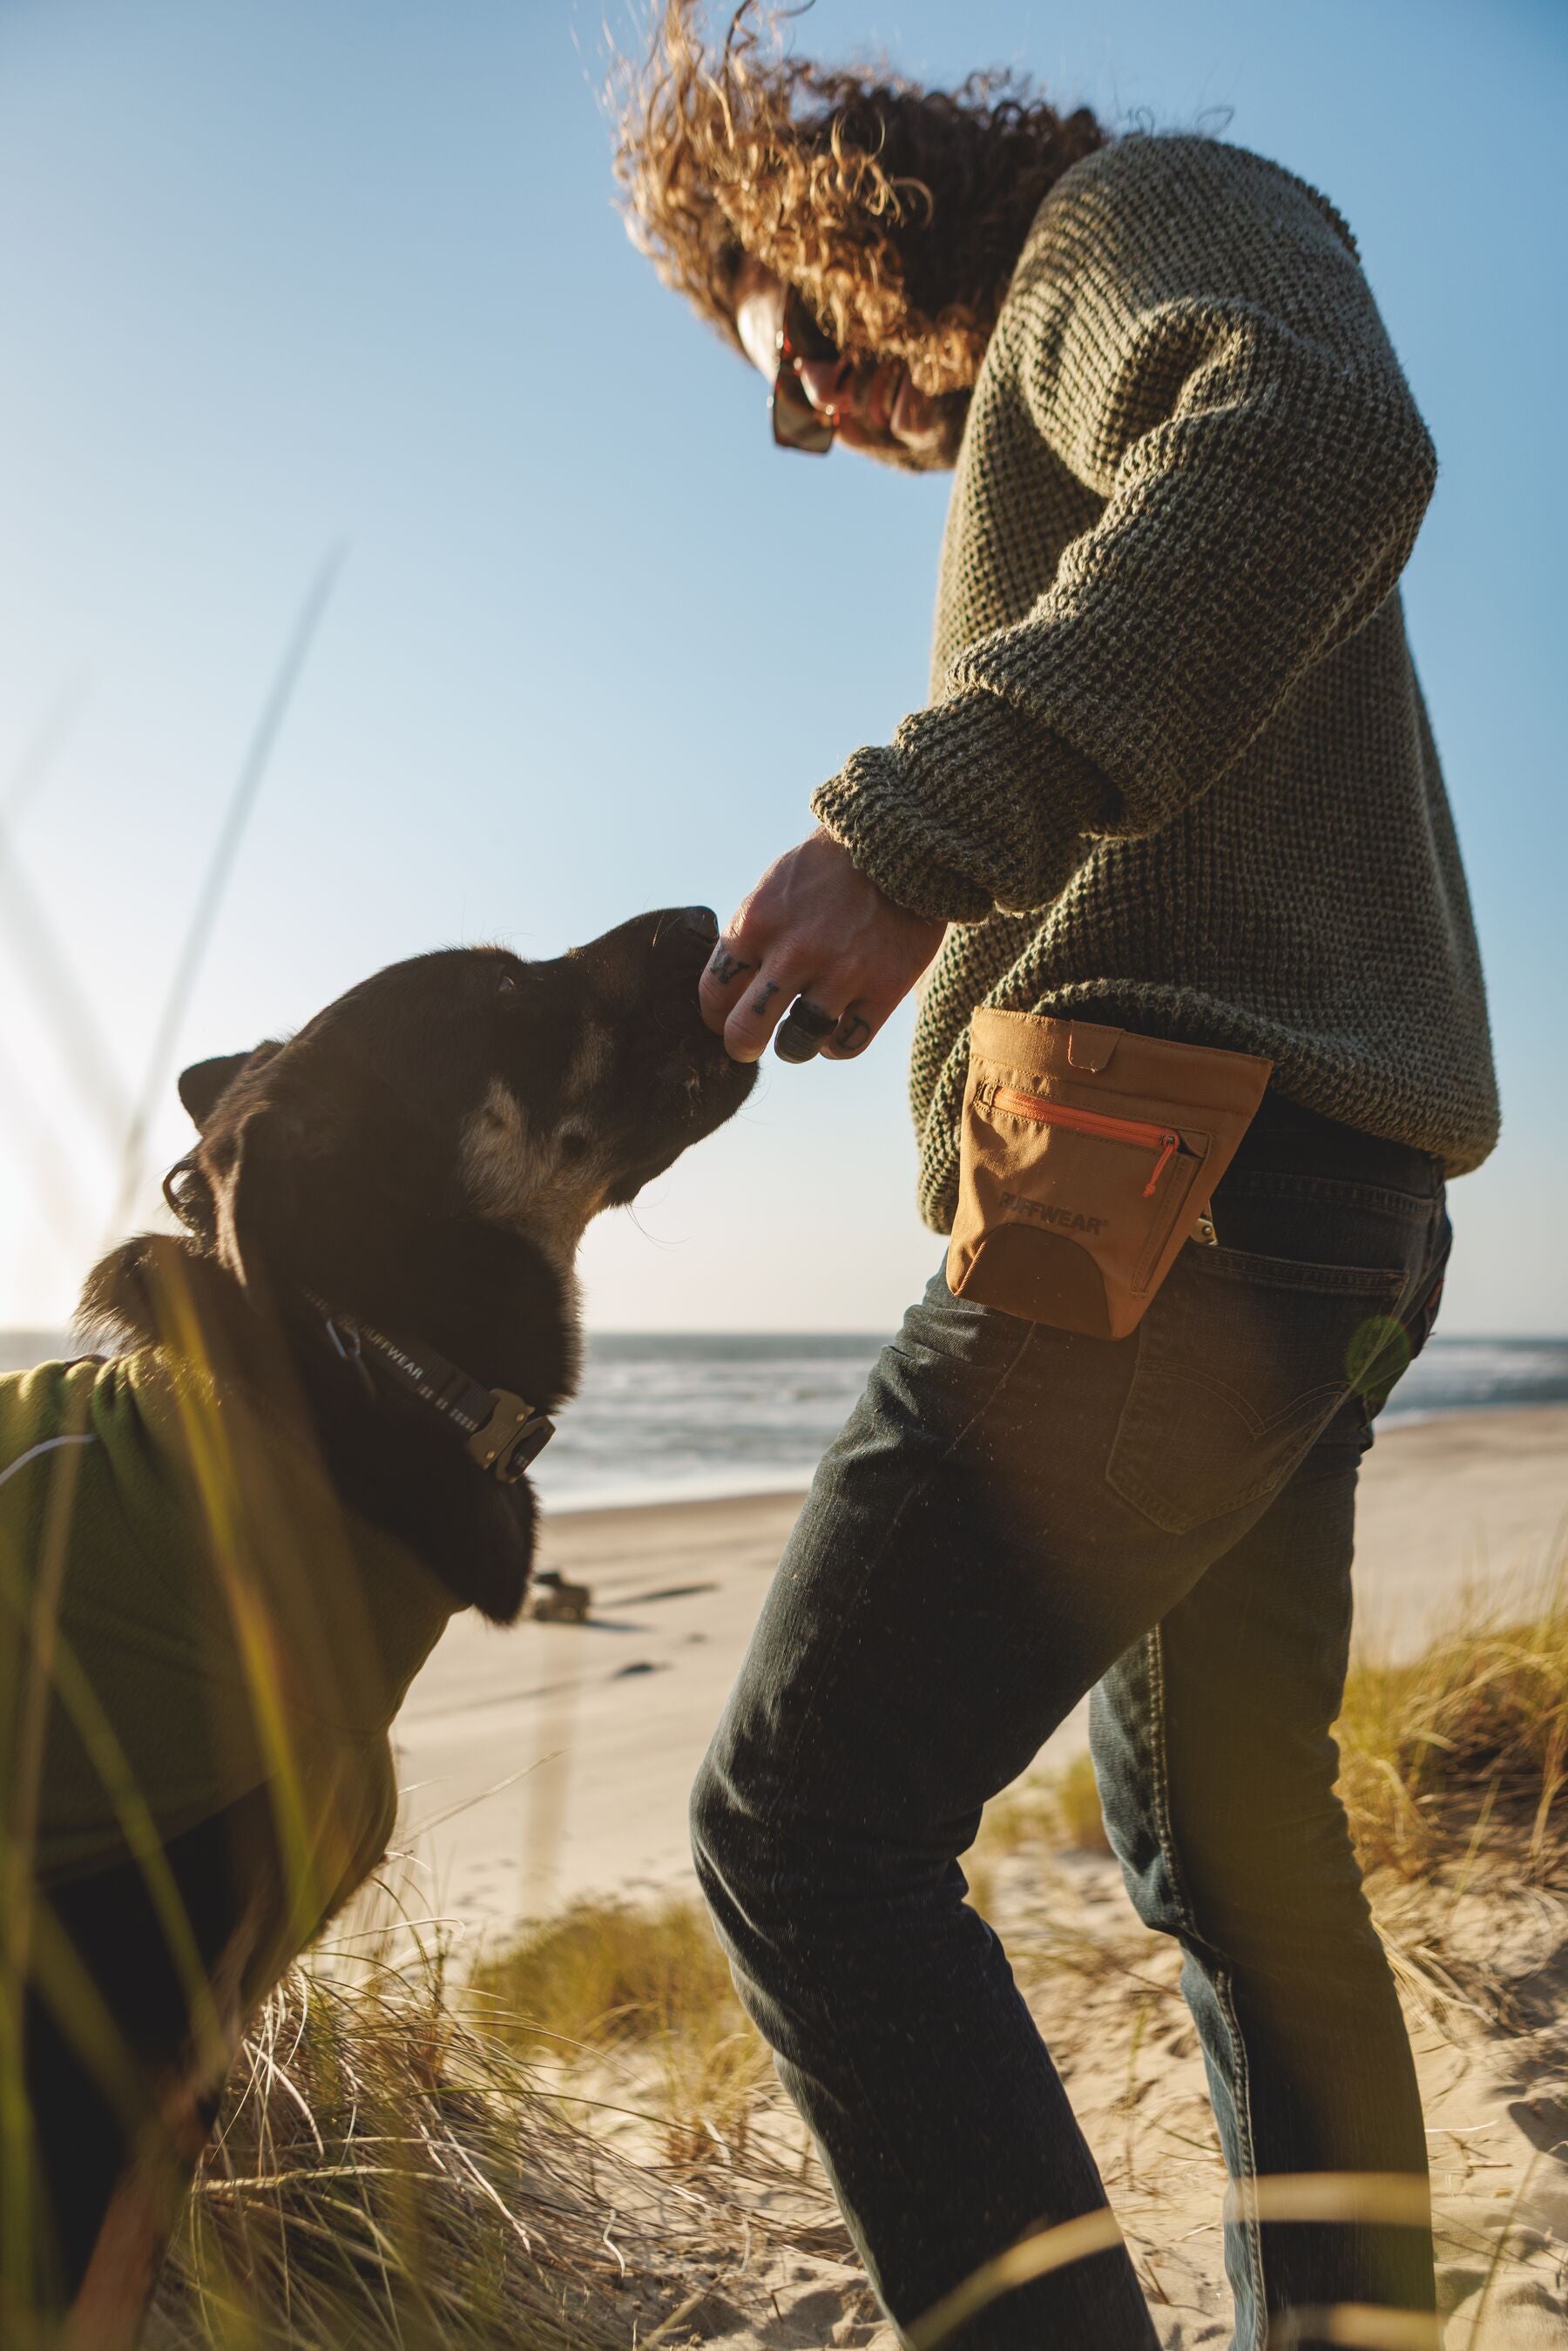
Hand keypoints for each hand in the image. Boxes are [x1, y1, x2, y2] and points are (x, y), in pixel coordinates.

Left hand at [699, 828, 946, 1063]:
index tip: (723, 1020)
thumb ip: (750, 938)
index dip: (715, 1016)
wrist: (899, 844)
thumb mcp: (772, 890)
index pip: (714, 994)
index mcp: (756, 923)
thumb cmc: (825, 871)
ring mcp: (841, 973)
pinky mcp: (884, 988)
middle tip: (745, 1048)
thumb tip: (727, 995)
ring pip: (797, 1044)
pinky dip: (835, 1045)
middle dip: (740, 1046)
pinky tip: (835, 1029)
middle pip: (746, 1030)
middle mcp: (794, 951)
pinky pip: (845, 1045)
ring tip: (797, 1036)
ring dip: (792, 1047)